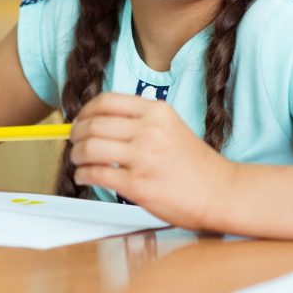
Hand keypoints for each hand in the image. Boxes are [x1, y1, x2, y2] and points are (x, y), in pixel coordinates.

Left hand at [69, 93, 233, 229]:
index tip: (80, 119)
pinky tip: (83, 177)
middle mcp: (149, 130)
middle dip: (76, 133)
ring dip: (76, 154)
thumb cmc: (195, 164)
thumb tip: (102, 122)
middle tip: (73, 140)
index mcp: (157, 111)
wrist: (218, 191)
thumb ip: (142, 121)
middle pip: (94, 124)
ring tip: (77, 160)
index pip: (108, 101)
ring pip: (90, 148)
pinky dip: (83, 175)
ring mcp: (143, 157)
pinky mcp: (137, 184)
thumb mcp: (172, 127)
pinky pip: (96, 174)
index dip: (86, 110)